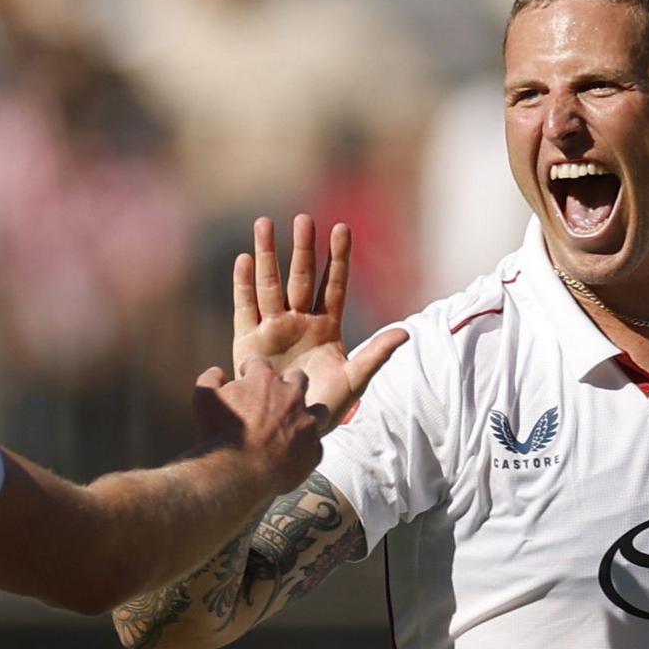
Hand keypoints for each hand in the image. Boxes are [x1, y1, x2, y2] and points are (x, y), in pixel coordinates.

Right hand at [193, 359, 321, 497]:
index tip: (247, 376)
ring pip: (319, 411)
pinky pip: (315, 445)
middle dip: (289, 384)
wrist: (238, 470)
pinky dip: (306, 448)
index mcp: (264, 381)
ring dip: (308, 415)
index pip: (261, 363)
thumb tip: (218, 371)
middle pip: (298, 379)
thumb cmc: (218, 433)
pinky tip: (295, 454)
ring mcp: (306, 423)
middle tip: (278, 397)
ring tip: (296, 426)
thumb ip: (210, 379)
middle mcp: (291, 397)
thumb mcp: (204, 399)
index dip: (252, 369)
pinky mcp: (313, 449)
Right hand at [231, 214, 407, 430]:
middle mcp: (299, 321)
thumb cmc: (327, 407)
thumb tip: (405, 333)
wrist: (291, 430)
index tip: (342, 228)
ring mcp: (273, 329)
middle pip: (300, 277)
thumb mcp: (355, 380)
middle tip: (304, 219)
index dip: (338, 257)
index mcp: (327, 326)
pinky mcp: (248, 342)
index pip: (333, 284)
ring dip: (267, 255)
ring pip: (270, 284)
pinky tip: (243, 259)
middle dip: (302, 248)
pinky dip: (242, 284)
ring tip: (264, 223)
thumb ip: (376, 355)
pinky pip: (245, 308)